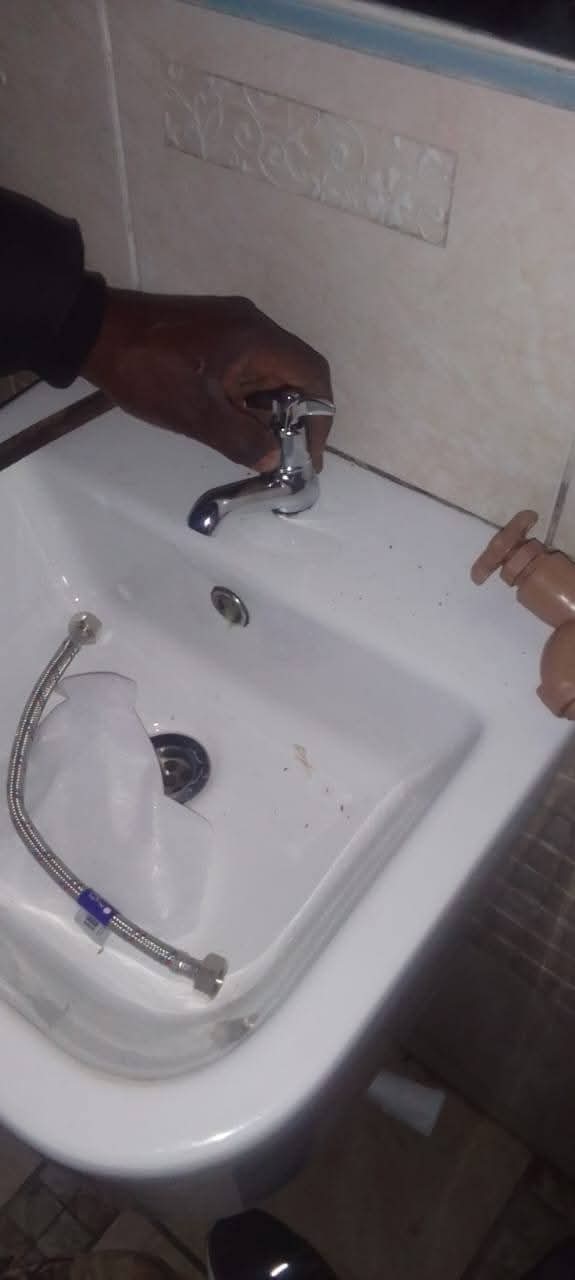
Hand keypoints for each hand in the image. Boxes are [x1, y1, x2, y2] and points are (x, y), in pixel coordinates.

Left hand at [83, 291, 332, 470]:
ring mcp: (230, 328)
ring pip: (268, 374)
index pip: (313, 375)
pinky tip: (232, 424)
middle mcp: (252, 326)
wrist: (93, 332)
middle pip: (293, 374)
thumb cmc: (149, 370)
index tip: (309, 454)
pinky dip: (247, 399)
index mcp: (257, 338)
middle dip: (293, 419)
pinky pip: (245, 369)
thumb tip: (273, 460)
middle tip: (283, 457)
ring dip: (268, 411)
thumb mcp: (197, 414)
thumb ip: (241, 440)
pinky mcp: (211, 334)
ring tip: (255, 447)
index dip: (320, 418)